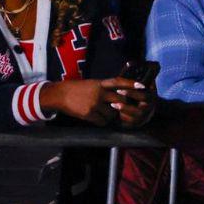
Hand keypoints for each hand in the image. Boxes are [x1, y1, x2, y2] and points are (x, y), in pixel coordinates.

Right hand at [39, 79, 153, 126]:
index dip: (132, 83)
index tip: (143, 86)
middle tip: (125, 109)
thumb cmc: (78, 88)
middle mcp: (100, 92)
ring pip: (113, 113)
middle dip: (125, 105)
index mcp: (101, 83)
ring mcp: (94, 103)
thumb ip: (107, 87)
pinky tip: (97, 118)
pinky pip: (102, 121)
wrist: (60, 94)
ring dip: (112, 115)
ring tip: (105, 113)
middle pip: (121, 99)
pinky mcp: (88, 113)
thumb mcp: (94, 83)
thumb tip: (122, 92)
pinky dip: (102, 121)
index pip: (120, 82)